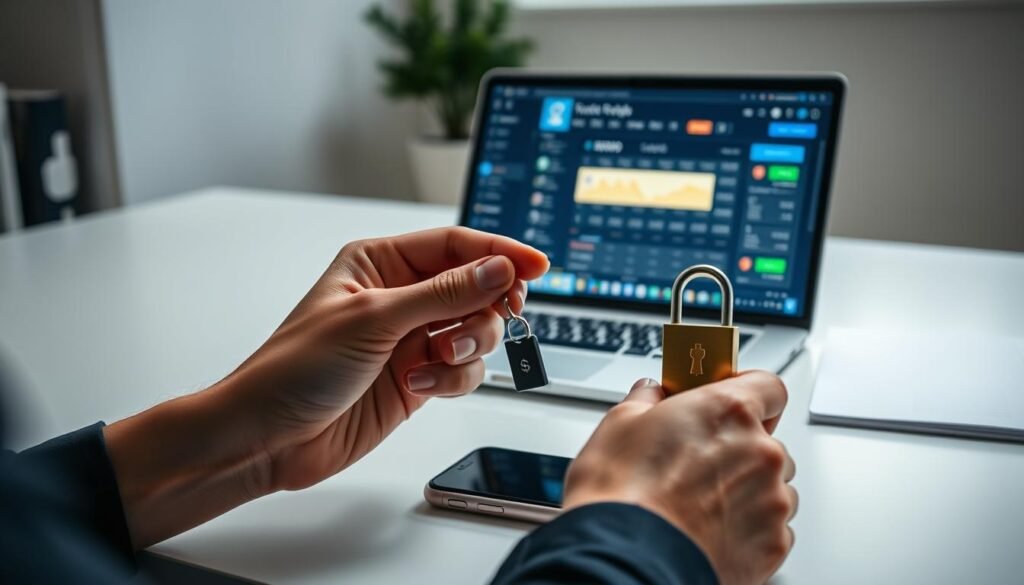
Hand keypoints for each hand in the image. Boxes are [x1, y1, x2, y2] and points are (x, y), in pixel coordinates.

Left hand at [225, 227, 547, 490]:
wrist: (269, 437)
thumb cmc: (294, 368)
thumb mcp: (373, 319)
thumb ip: (443, 294)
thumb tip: (497, 269)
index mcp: (380, 263)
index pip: (455, 245)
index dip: (499, 252)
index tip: (536, 265)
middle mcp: (400, 296)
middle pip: (476, 287)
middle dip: (487, 306)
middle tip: (498, 317)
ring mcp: (411, 338)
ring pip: (477, 330)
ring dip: (469, 346)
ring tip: (438, 358)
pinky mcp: (418, 377)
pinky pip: (464, 370)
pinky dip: (454, 378)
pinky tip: (422, 384)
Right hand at [563, 372, 794, 584]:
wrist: (627, 561)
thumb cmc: (622, 497)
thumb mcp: (619, 425)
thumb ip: (646, 400)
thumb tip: (650, 395)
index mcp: (729, 412)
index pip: (767, 385)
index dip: (747, 391)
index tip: (729, 400)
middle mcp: (760, 453)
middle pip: (767, 441)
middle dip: (738, 449)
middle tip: (696, 462)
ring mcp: (771, 501)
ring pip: (773, 487)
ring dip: (746, 491)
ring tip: (698, 504)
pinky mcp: (772, 546)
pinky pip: (771, 528)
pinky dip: (747, 528)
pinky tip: (708, 530)